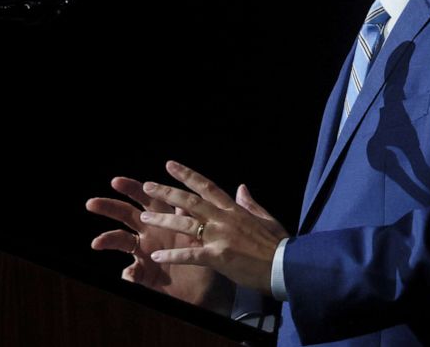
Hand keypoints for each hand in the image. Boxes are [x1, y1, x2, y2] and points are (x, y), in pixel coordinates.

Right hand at [85, 175, 232, 312]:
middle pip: (126, 215)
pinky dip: (129, 273)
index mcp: (163, 219)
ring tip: (96, 242)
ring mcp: (144, 253)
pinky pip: (132, 273)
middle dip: (109, 207)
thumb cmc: (201, 254)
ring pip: (121, 241)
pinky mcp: (145, 274)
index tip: (116, 181)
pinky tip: (128, 274)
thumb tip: (185, 203)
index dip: (131, 189)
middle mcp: (150, 233)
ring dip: (108, 240)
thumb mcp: (198, 231)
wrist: (206, 287)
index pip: (144, 199)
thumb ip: (189, 217)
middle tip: (92, 203)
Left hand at [140, 160, 289, 295]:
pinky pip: (190, 254)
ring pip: (185, 224)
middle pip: (189, 201)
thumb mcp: (265, 218)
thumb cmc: (278, 243)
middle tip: (147, 186)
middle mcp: (224, 219)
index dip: (187, 174)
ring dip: (163, 220)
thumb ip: (250, 203)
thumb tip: (241, 187)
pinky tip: (156, 255)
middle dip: (166, 192)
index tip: (170, 165)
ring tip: (144, 218)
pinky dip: (173, 254)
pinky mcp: (218, 256)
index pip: (206, 186)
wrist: (285, 265)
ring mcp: (220, 236)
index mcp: (234, 209)